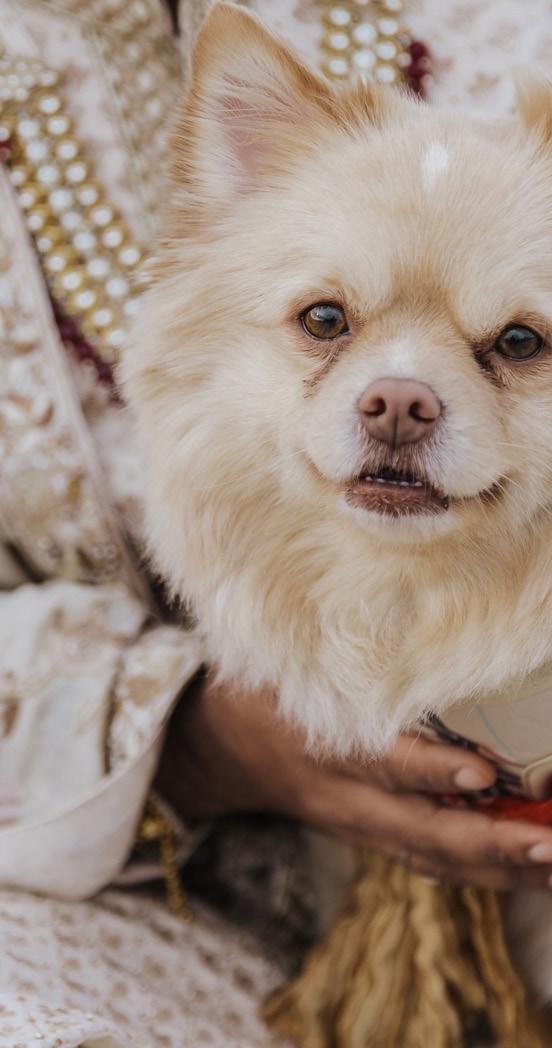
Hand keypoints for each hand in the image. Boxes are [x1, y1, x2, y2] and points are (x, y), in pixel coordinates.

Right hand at [156, 672, 551, 890]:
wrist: (220, 753)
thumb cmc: (262, 694)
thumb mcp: (286, 665)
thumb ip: (341, 657)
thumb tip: (406, 612)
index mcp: (321, 746)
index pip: (382, 762)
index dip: (430, 770)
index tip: (482, 773)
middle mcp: (344, 797)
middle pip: (421, 830)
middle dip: (490, 842)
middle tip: (549, 844)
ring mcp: (359, 826)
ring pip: (435, 857)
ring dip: (500, 867)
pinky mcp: (370, 837)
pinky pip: (430, 863)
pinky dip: (482, 872)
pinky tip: (528, 870)